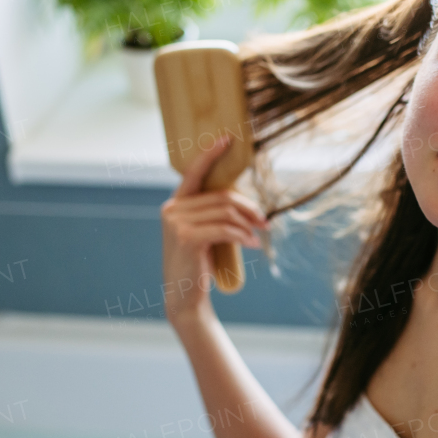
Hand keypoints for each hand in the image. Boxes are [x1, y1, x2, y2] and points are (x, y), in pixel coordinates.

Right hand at [160, 135, 269, 324]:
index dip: (211, 154)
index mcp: (175, 205)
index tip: (228, 139)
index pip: (194, 173)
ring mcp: (176, 223)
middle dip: (248, 207)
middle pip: (221, 196)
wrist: (185, 298)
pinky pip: (225, 229)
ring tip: (259, 236)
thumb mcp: (202, 234)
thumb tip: (241, 200)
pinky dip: (243, 236)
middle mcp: (171, 210)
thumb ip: (210, 215)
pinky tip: (253, 245)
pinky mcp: (186, 238)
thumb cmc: (198, 265)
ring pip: (226, 212)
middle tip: (265, 221)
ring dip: (249, 224)